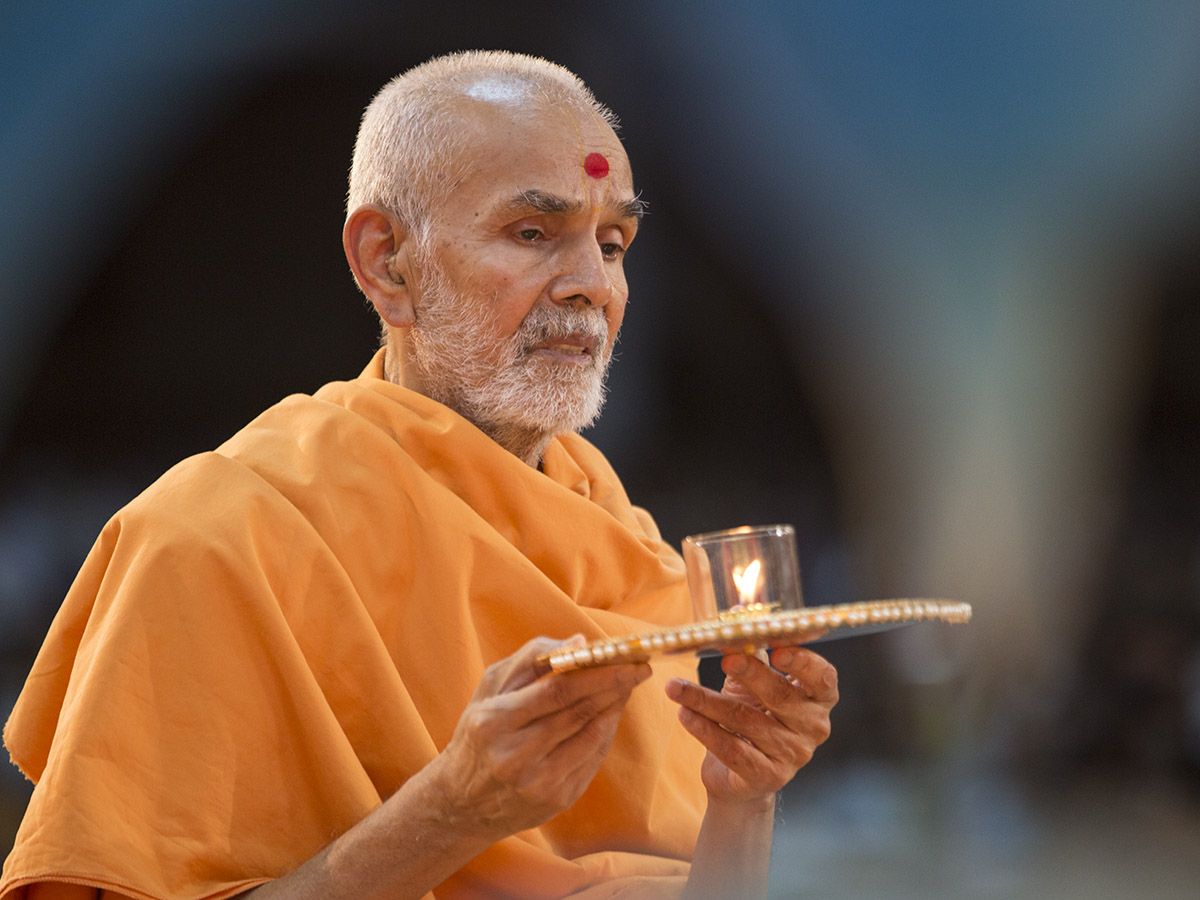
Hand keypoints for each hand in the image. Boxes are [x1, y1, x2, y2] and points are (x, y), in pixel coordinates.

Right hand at [428, 636, 650, 839]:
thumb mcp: (489, 690)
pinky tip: (610, 715)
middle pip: (578, 712)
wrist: (462, 803)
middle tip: (638, 666)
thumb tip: (579, 641)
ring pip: (591, 736)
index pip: (556, 690)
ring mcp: (537, 783)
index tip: (624, 655)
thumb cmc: (478, 733)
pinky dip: (605, 733)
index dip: (596, 672)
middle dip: (614, 685)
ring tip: (627, 685)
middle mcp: (515, 756)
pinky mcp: (555, 800)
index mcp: (494, 722)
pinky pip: (592, 760)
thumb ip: (531, 660)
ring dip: (614, 708)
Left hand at [666, 647, 836, 803]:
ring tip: (675, 687)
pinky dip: (704, 730)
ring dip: (706, 701)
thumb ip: (749, 650)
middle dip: (751, 674)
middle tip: (725, 659)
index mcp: (817, 699)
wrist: (739, 776)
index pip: (823, 678)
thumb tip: (737, 610)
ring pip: (746, 721)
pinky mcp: (766, 776)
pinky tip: (684, 713)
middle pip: (781, 697)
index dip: (803, 662)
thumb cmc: (752, 716)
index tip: (778, 649)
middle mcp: (812, 727)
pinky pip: (732, 749)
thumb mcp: (752, 682)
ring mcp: (791, 755)